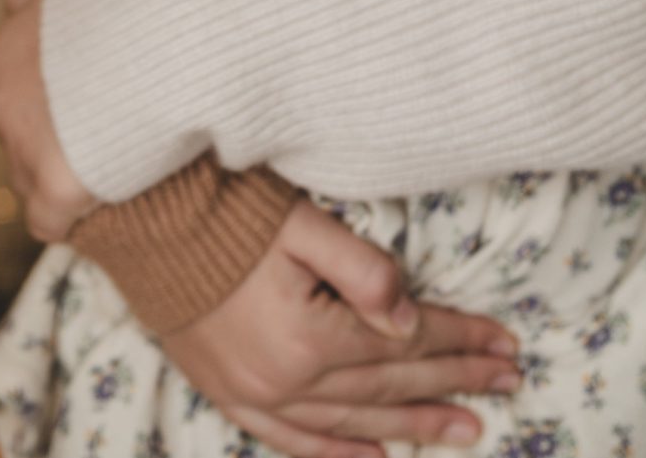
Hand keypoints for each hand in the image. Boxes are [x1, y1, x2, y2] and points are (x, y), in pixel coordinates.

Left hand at [0, 0, 98, 241]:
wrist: (158, 29)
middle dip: (49, 135)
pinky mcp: (56, 182)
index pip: (12, 85)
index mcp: (5, 48)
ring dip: (56, 177)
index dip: (50, 96)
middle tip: (97, 134)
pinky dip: (68, 218)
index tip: (80, 99)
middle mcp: (3, 96)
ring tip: (100, 172)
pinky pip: (47, 218)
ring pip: (25, 175)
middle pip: (16, 130)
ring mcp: (24, 142)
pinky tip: (92, 210)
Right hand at [148, 201, 518, 457]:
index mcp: (310, 336)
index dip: (460, 339)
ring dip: (414, 424)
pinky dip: (339, 452)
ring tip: (465, 429)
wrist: (138, 222)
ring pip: (353, 421)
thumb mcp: (299, 223)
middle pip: (389, 383)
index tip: (505, 343)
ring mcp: (256, 394)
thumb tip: (410, 317)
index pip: (406, 341)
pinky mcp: (230, 394)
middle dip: (454, 381)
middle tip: (507, 384)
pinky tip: (376, 456)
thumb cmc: (223, 212)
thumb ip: (361, 270)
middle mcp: (287, 379)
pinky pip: (294, 439)